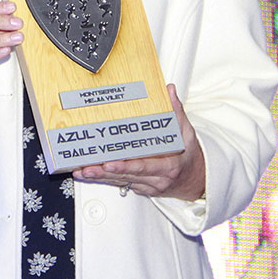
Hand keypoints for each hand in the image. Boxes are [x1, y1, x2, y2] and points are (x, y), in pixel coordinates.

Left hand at [72, 84, 204, 199]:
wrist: (195, 179)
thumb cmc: (189, 156)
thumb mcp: (187, 133)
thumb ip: (177, 111)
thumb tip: (169, 90)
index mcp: (168, 166)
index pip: (144, 167)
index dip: (126, 166)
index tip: (110, 163)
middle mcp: (156, 179)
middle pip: (127, 176)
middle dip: (105, 172)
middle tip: (89, 167)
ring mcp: (146, 185)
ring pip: (120, 181)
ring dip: (100, 177)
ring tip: (83, 170)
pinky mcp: (139, 187)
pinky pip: (119, 183)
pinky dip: (103, 179)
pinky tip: (88, 174)